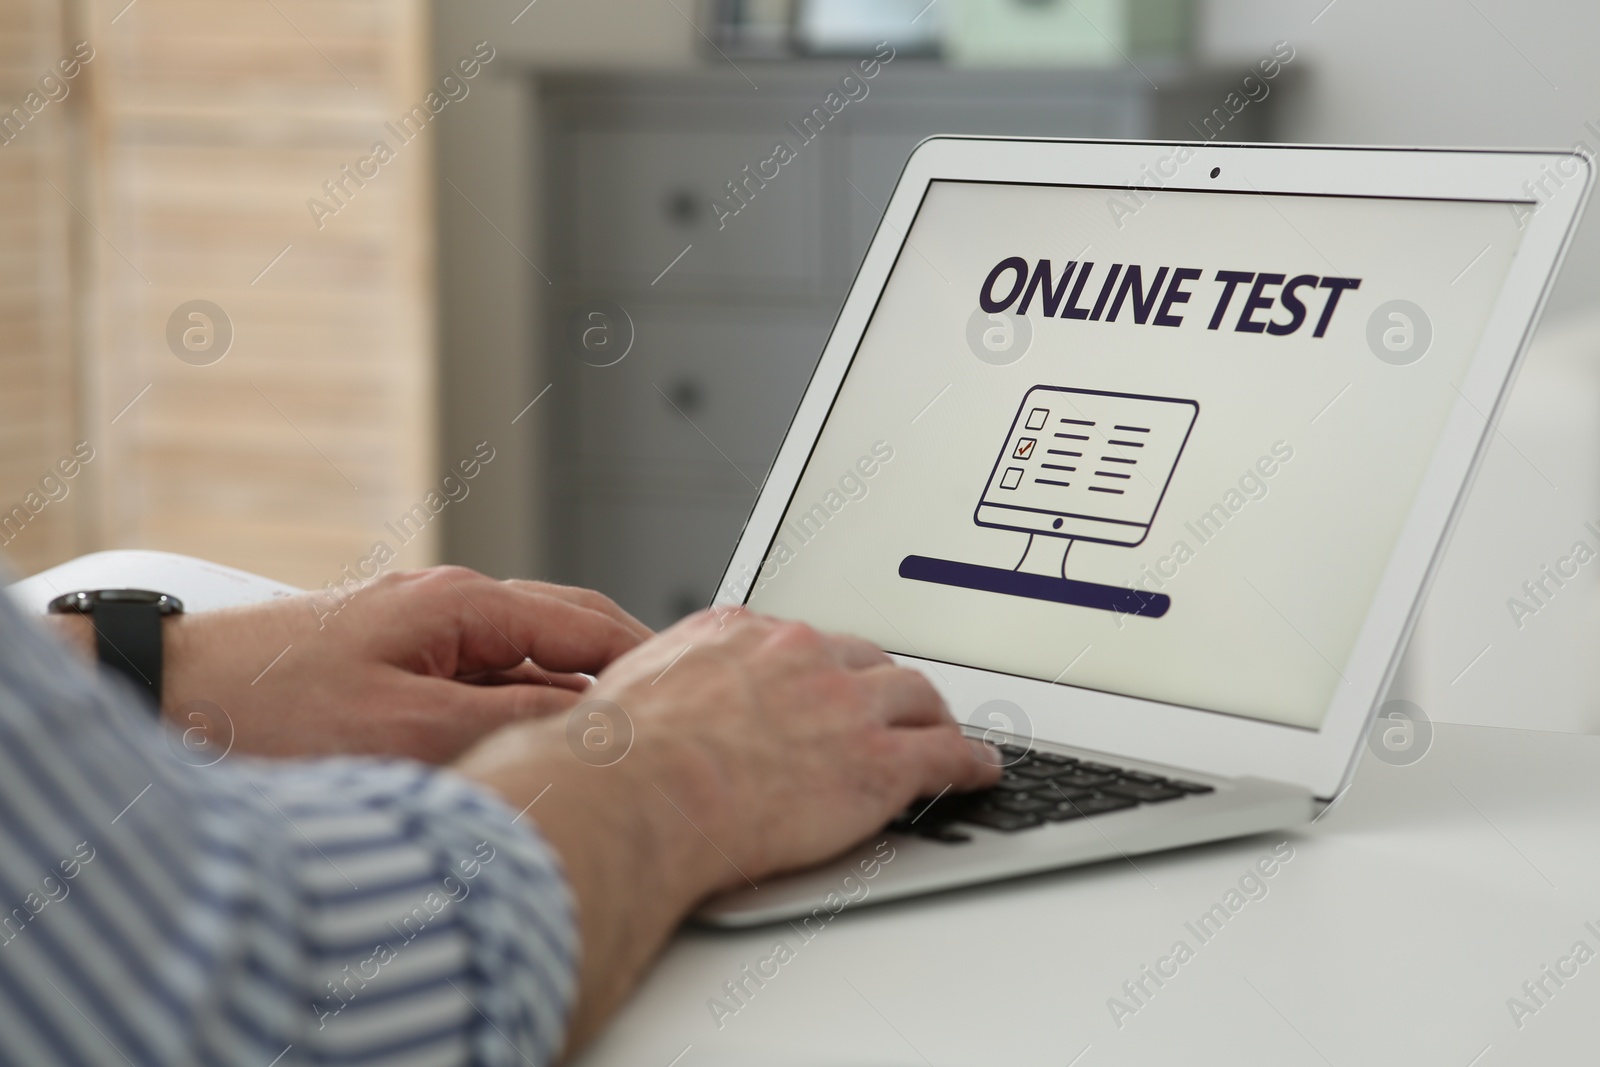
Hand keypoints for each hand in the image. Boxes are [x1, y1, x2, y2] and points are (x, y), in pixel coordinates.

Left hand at [140, 567, 647, 762]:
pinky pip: (478, 680)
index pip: (590, 622)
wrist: (159, 699)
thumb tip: (596, 719)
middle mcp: (444, 607)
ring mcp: (414, 632)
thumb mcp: (411, 730)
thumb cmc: (267, 710)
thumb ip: (513, 721)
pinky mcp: (385, 663)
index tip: (697, 690)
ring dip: (565, 696)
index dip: (652, 658)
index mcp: (461, 604)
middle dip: (618, 673)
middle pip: (562, 634)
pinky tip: (523, 748)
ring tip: (608, 740)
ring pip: (520, 661)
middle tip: (667, 715)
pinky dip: (516, 709)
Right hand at [454, 607, 999, 1051]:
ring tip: (946, 732)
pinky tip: (979, 771)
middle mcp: (799, 655)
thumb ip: (646, 692)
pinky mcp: (878, 761)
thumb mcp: (624, 696)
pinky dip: (969, 761)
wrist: (641, 792)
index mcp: (737, 634)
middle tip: (893, 704)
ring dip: (934, 716)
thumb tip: (622, 712)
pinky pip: (945, 754)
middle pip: (867, 659)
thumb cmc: (618, 760)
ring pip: (916, 697)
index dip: (823, 665)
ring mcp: (845, 704)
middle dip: (883, 682)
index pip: (800, 640)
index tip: (828, 679)